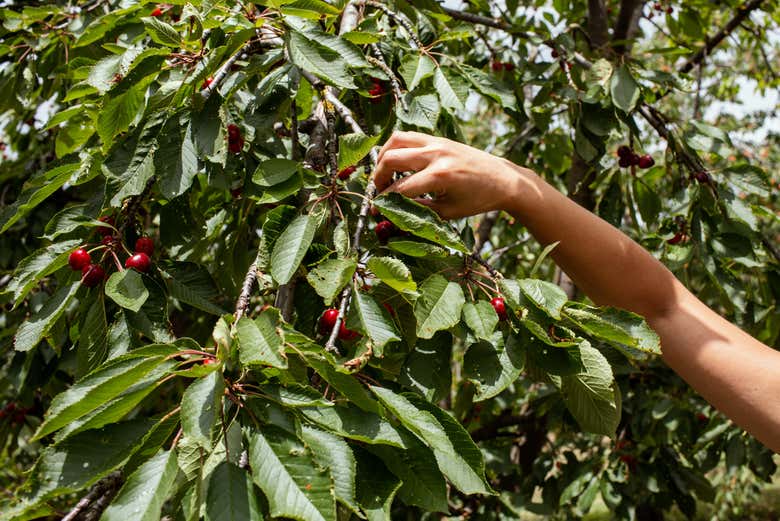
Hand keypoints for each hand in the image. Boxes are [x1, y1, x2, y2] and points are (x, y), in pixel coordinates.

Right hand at [373, 131, 530, 218]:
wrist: (504, 179)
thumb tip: (393, 214)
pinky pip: (409, 136)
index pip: (400, 188)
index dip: (384, 201)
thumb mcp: (448, 212)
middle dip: (379, 177)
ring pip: (396, 140)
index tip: (377, 211)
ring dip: (384, 157)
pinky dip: (397, 147)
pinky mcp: (439, 138)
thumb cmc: (478, 199)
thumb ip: (419, 210)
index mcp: (440, 176)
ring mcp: (437, 142)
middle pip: (392, 159)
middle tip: (379, 191)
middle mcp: (436, 154)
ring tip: (384, 174)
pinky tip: (397, 162)